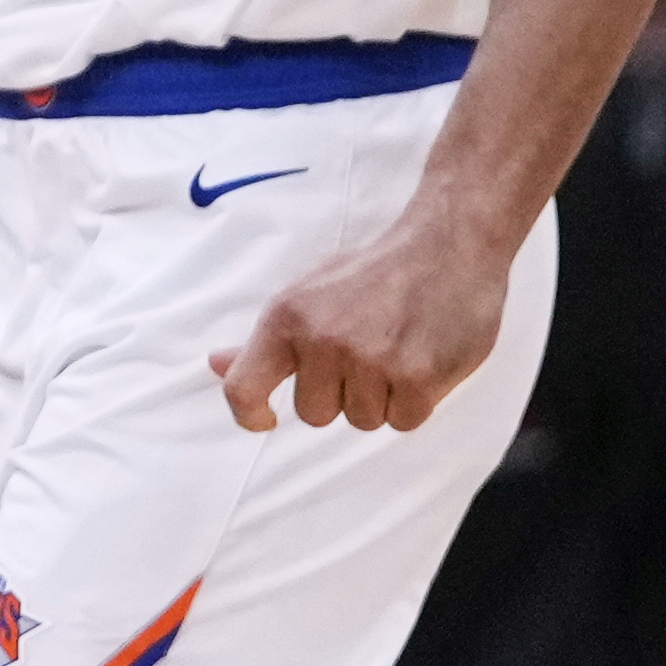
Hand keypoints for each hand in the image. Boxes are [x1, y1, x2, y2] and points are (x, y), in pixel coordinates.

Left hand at [213, 214, 508, 433]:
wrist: (448, 244)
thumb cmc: (373, 272)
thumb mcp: (308, 292)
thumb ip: (264, 340)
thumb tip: (217, 364)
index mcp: (286, 317)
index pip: (242, 388)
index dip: (248, 414)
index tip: (265, 419)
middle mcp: (323, 340)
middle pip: (314, 414)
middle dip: (340, 394)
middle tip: (365, 352)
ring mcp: (371, 360)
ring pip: (362, 420)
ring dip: (381, 397)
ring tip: (396, 350)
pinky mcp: (417, 377)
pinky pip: (403, 422)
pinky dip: (414, 402)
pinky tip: (421, 361)